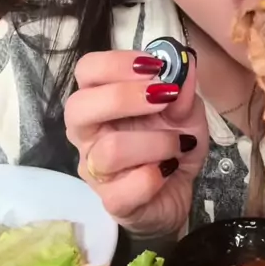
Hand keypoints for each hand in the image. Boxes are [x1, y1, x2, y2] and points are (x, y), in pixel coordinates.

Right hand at [64, 48, 207, 235]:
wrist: (179, 190)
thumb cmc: (172, 141)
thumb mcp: (187, 112)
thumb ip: (183, 91)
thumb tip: (185, 66)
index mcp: (101, 101)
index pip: (87, 70)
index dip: (117, 63)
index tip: (155, 66)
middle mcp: (88, 133)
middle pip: (78, 107)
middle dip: (124, 97)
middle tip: (163, 97)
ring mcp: (95, 170)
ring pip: (110, 150)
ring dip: (155, 142)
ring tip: (178, 144)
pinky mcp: (112, 202)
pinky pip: (125, 189)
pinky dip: (155, 176)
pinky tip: (169, 170)